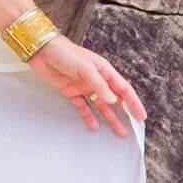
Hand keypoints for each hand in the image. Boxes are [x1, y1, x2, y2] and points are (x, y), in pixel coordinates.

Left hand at [27, 34, 146, 136]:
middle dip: (125, 113)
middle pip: (114, 99)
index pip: (123, 89)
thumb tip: (114, 101)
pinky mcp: (70, 92)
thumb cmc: (65, 52)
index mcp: (104, 70)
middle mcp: (96, 79)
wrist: (41, 51)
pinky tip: (95, 125)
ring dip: (110, 118)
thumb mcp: (85, 68)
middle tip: (134, 128)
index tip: (142, 116)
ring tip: (119, 131)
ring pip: (100, 105)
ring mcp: (83, 86)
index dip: (134, 103)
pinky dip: (89, 116)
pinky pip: (83, 106)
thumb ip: (99, 85)